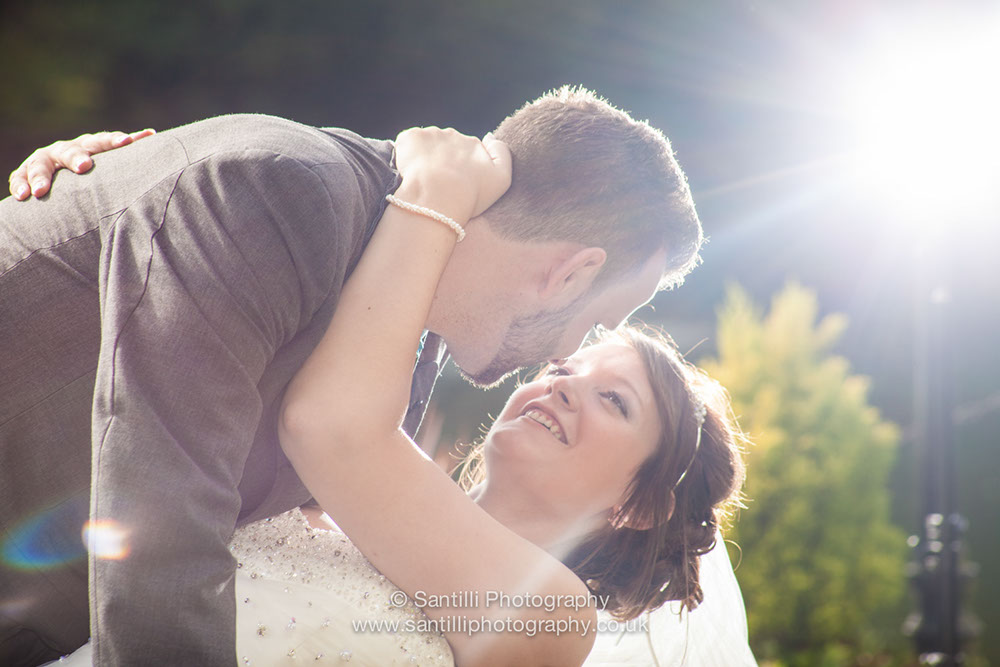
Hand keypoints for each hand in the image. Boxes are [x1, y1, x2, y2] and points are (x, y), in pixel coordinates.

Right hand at [8, 128, 155, 199]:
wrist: (66, 188)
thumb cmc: (99, 181)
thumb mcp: (114, 173)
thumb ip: (132, 167)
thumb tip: (163, 147)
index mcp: (90, 147)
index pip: (104, 141)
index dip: (116, 141)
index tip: (129, 142)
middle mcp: (66, 150)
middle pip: (71, 150)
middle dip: (77, 157)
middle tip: (84, 167)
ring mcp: (45, 160)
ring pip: (40, 163)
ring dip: (41, 176)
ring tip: (42, 191)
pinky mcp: (27, 173)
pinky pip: (20, 177)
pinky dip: (21, 185)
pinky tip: (23, 196)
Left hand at [393, 127, 510, 221]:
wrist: (438, 197)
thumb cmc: (470, 194)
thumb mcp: (502, 179)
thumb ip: (502, 154)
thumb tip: (490, 136)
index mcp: (473, 144)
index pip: (467, 150)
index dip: (461, 166)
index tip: (456, 182)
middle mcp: (453, 134)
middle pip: (445, 145)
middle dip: (442, 160)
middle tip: (438, 184)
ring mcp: (430, 134)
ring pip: (426, 144)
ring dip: (424, 157)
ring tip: (423, 181)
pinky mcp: (410, 138)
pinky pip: (407, 143)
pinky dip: (407, 155)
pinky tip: (409, 172)